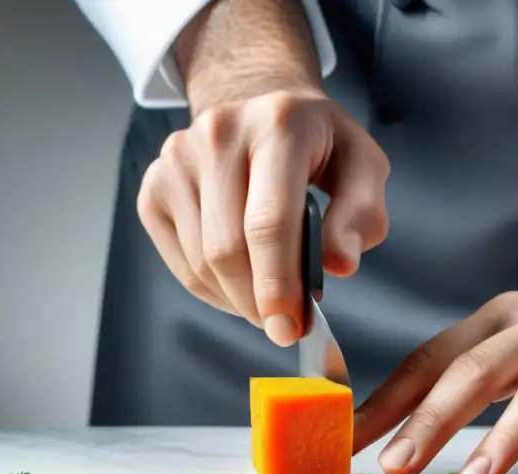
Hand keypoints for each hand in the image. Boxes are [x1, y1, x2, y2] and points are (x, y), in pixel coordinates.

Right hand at [136, 1, 389, 346]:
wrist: (257, 102)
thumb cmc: (316, 143)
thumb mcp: (362, 165)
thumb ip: (361, 214)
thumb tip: (339, 265)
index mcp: (278, 124)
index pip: (269, 222)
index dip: (278, 284)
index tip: (290, 328)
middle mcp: (218, 134)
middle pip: (226, 249)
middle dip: (257, 302)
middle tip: (283, 327)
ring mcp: (177, 159)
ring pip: (200, 262)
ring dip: (236, 299)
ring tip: (266, 300)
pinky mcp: (155, 185)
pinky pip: (179, 262)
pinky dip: (211, 289)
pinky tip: (238, 284)